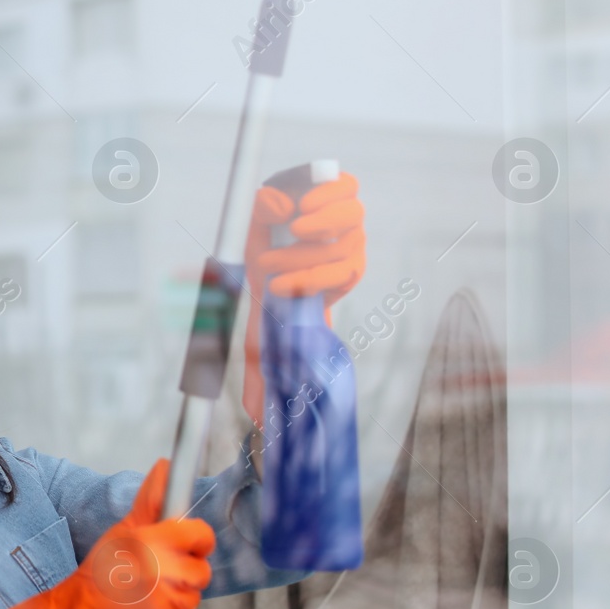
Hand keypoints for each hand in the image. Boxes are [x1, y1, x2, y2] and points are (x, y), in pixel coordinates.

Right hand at [0, 459, 213, 608]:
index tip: (184, 546)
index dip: (194, 541)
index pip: (201, 536)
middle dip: (183, 573)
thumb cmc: (98, 574)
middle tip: (154, 577)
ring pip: (192, 598)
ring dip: (174, 598)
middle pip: (202, 571)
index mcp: (154, 543)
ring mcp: (168, 605)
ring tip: (146, 597)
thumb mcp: (121, 531)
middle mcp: (164, 573)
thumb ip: (150, 500)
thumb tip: (166, 467)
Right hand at [242, 171, 366, 423]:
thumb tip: (257, 425)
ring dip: (323, 218)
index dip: (317, 280)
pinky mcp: (335, 189)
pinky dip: (323, 188)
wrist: (269, 244)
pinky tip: (295, 198)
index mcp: (334, 282)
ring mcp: (344, 219)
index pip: (346, 276)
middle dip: (314, 254)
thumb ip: (261, 376)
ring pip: (352, 214)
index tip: (277, 287)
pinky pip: (344, 184)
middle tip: (277, 258)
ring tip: (294, 223)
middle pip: (352, 247)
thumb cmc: (266, 296)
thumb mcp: (260, 338)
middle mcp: (346, 250)